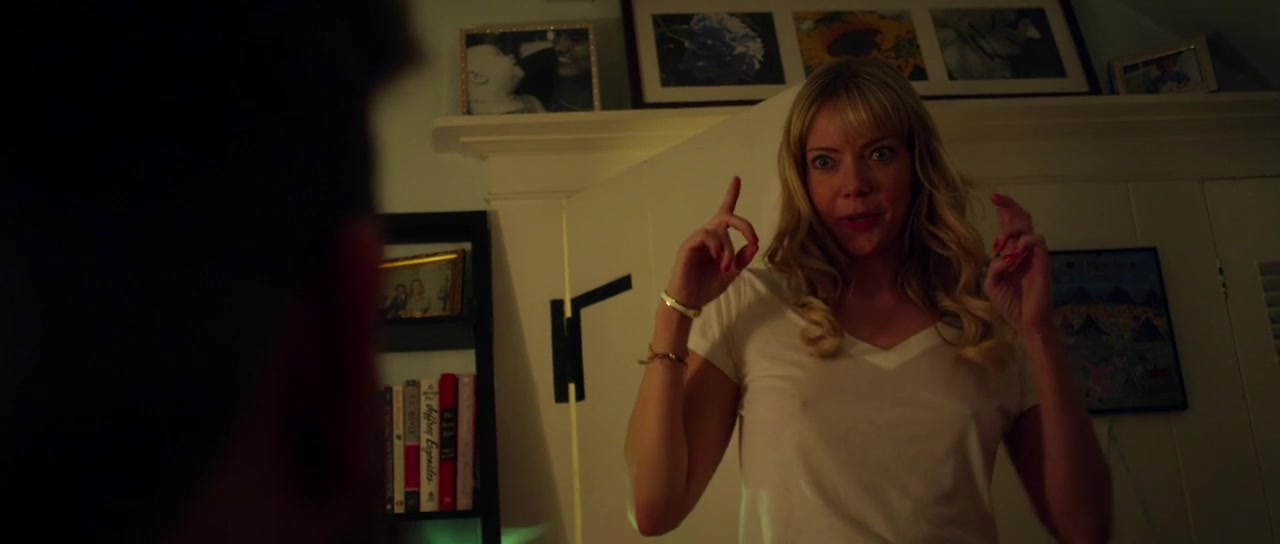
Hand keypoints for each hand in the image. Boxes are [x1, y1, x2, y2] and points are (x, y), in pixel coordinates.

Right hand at [664, 177, 759, 310]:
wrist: (688, 301)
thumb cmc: (706, 287)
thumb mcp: (731, 274)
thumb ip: (742, 259)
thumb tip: (754, 245)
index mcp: (717, 241)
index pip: (725, 213)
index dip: (731, 195)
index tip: (736, 179)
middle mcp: (707, 236)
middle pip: (726, 216)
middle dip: (743, 225)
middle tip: (753, 239)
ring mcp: (697, 240)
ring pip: (718, 231)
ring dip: (729, 249)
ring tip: (726, 267)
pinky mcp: (688, 246)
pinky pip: (705, 236)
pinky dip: (716, 246)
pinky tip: (717, 259)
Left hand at [983, 193, 1052, 335]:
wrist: (1026, 321)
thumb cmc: (1010, 304)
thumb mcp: (992, 284)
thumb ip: (993, 267)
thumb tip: (1001, 255)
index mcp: (1010, 254)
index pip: (1009, 227)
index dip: (1004, 211)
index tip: (994, 198)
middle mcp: (1022, 251)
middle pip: (1021, 220)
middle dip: (1010, 207)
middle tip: (997, 198)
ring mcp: (1034, 255)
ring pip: (1027, 228)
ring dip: (1011, 229)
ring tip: (1000, 243)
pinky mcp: (1042, 262)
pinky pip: (1037, 241)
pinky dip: (1025, 241)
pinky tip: (1016, 250)